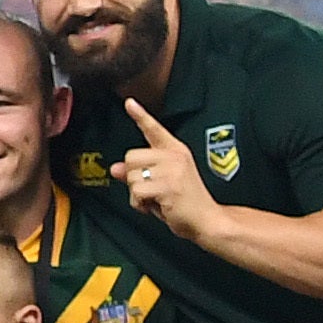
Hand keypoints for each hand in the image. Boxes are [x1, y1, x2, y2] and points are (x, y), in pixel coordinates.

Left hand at [110, 99, 218, 233]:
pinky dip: (140, 204)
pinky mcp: (168, 186)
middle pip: (131, 157)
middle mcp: (174, 156)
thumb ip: (138, 173)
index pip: (154, 129)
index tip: (129, 102)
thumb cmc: (184, 203)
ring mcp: (172, 170)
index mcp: (175, 151)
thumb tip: (115, 168)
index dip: (140, 115)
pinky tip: (157, 206)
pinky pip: (136, 191)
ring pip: (131, 176)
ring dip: (137, 194)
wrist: (207, 220)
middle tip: (152, 190)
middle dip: (134, 177)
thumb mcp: (159, 184)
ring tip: (157, 199)